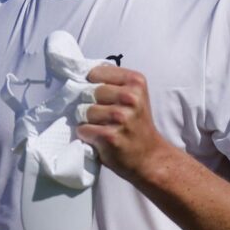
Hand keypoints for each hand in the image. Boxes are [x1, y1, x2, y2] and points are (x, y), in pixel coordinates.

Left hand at [77, 65, 174, 182]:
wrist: (149, 156)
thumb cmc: (136, 124)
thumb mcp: (133, 95)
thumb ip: (113, 82)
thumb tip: (80, 73)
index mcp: (136, 81)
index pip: (95, 72)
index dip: (91, 84)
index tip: (100, 96)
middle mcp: (130, 97)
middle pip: (88, 92)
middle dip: (89, 103)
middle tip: (102, 115)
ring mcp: (121, 117)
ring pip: (84, 111)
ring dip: (87, 121)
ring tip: (101, 127)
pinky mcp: (110, 136)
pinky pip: (83, 129)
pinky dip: (86, 135)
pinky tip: (99, 138)